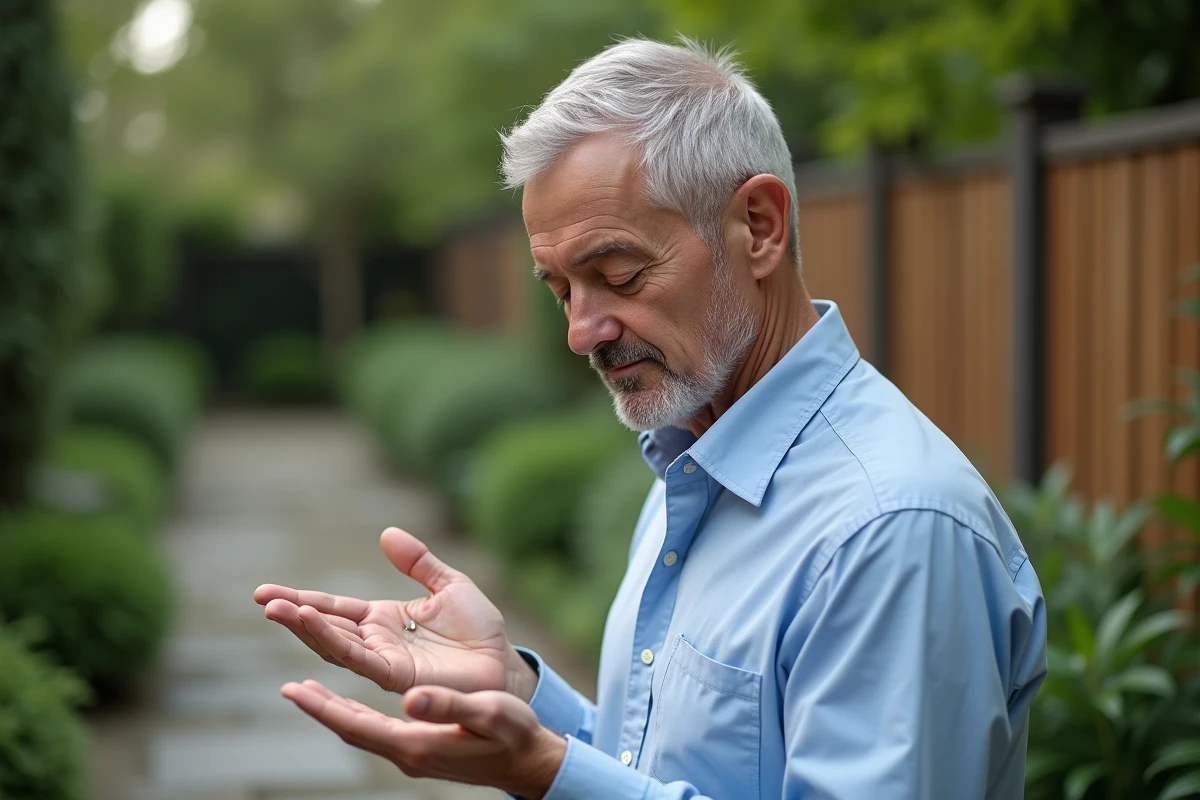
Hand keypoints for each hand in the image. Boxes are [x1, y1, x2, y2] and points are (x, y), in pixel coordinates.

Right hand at [254, 527, 536, 698]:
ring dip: (305, 628)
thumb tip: (386, 533)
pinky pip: (358, 658)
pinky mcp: (396, 675)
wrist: (503, 662)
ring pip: (335, 644)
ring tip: (276, 609)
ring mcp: (384, 659)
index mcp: (384, 619)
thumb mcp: (449, 584)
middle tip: (261, 600)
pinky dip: (332, 641)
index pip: (335, 608)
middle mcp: (377, 641)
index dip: (302, 601)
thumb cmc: (480, 629)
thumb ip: (419, 561)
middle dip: (292, 615)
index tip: (266, 593)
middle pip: (326, 627)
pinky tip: (311, 625)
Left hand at [281, 680, 566, 798]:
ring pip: (362, 732)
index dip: (323, 708)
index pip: (357, 726)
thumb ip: (448, 706)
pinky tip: (354, 706)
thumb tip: (409, 699)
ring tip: (311, 691)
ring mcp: (413, 754)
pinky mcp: (422, 749)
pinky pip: (378, 732)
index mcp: (416, 744)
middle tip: (291, 688)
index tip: (294, 689)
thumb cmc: (513, 734)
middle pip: (351, 731)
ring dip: (335, 711)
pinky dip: (357, 716)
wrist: (529, 762)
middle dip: (320, 708)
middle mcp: (407, 753)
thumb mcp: (486, 712)